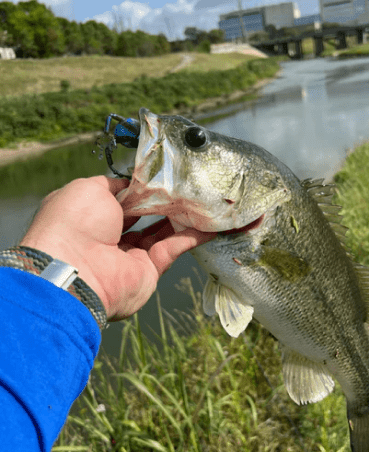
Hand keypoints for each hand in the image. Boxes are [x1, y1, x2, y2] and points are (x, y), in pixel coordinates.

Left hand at [21, 176, 215, 320]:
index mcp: (90, 219)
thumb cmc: (75, 222)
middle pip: (142, 219)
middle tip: (185, 188)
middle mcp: (108, 239)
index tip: (160, 179)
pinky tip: (209, 226)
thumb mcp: (88, 189)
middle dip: (163, 204)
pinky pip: (172, 250)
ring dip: (180, 219)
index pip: (119, 203)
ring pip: (160, 234)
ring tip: (200, 202)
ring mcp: (129, 257)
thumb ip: (112, 185)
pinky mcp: (148, 272)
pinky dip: (191, 238)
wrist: (76, 266)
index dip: (139, 191)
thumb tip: (129, 185)